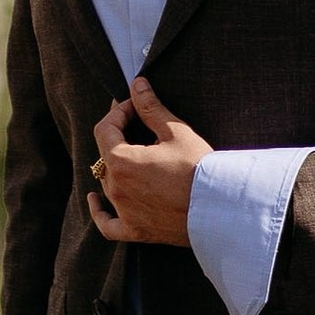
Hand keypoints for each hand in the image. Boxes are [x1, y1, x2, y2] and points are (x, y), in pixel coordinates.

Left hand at [90, 73, 209, 246]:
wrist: (219, 208)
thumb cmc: (199, 168)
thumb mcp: (175, 131)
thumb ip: (150, 107)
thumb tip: (137, 85)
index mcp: (120, 161)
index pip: (105, 129)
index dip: (118, 112)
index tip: (134, 106)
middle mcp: (115, 188)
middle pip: (104, 155)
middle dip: (118, 135)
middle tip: (136, 123)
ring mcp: (123, 211)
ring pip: (108, 184)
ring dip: (116, 166)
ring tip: (134, 154)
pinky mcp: (135, 230)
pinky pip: (107, 224)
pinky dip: (99, 212)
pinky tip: (94, 199)